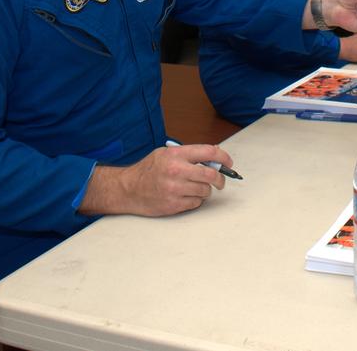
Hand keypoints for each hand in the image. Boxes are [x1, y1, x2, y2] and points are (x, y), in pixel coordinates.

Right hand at [79, 144, 231, 216]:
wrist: (127, 189)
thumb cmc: (147, 170)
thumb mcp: (165, 153)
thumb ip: (188, 154)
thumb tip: (213, 157)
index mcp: (176, 154)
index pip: (209, 152)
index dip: (224, 157)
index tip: (228, 163)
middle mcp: (176, 170)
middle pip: (211, 174)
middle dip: (220, 179)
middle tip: (220, 181)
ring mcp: (175, 189)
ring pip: (205, 190)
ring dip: (205, 190)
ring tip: (194, 187)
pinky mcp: (173, 204)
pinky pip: (196, 203)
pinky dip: (195, 200)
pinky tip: (185, 196)